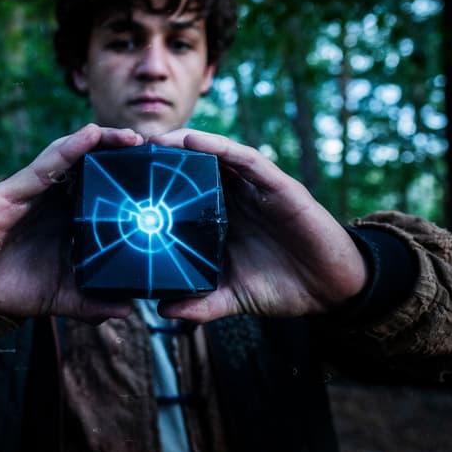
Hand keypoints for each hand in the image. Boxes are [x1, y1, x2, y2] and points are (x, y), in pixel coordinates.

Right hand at [0, 124, 142, 321]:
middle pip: (94, 164)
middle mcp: (57, 198)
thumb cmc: (14, 285)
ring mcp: (36, 190)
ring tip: (129, 137)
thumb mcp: (63, 296)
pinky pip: (46, 164)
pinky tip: (88, 136)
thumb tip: (129, 309)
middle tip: (155, 146)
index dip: (132, 177)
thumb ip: (93, 302)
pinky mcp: (14, 189)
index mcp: (71, 217)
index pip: (106, 188)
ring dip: (102, 141)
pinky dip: (69, 148)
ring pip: (73, 154)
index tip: (163, 174)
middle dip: (123, 151)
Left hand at [148, 129, 367, 321]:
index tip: (120, 180)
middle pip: (194, 167)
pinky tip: (195, 142)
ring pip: (216, 155)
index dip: (154, 182)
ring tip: (155, 140)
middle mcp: (235, 197)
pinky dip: (220, 147)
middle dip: (163, 156)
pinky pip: (246, 160)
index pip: (182, 192)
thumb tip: (162, 311)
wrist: (331, 290)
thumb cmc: (283, 286)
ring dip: (185, 143)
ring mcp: (256, 188)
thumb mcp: (232, 296)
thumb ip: (201, 303)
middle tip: (127, 150)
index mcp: (220, 217)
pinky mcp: (278, 186)